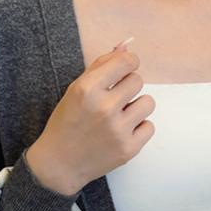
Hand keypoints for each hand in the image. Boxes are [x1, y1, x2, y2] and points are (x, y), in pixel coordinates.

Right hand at [26, 44, 154, 194]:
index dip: (130, 63)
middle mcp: (104, 108)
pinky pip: (149, 126)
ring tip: (121, 115)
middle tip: (116, 99)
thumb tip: (126, 47)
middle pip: (138, 81)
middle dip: (129, 87)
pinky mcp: (128, 149)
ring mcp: (118, 130)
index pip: (126, 62)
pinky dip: (139, 128)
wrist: (60, 163)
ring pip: (148, 103)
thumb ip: (101, 67)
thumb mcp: (76, 89)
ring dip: (137, 106)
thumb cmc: (67, 123)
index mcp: (88, 89)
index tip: (127, 69)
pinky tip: (123, 132)